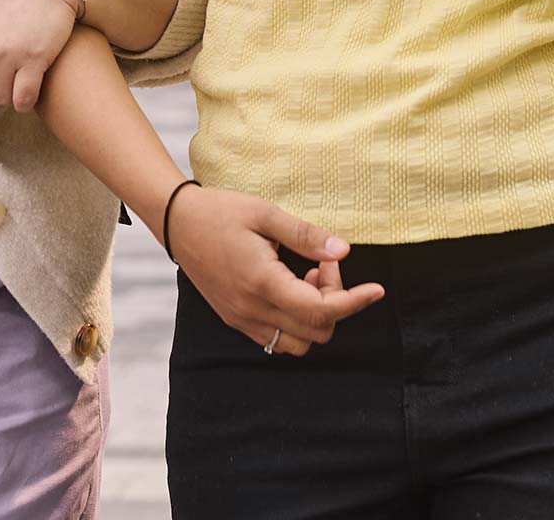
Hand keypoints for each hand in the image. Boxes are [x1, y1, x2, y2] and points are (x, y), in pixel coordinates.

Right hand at [167, 185, 384, 356]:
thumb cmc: (221, 211)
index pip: (320, 311)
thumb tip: (343, 252)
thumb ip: (306, 236)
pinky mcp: (235, 319)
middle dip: (334, 301)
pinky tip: (290, 286)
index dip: (354, 302)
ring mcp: (242, 319)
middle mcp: (252, 309)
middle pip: (316, 331)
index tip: (376, 289)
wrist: (177, 222)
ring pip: (298, 343)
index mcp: (263, 282)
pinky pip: (277, 338)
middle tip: (323, 262)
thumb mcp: (266, 213)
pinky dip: (296, 320)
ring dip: (315, 316)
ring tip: (307, 277)